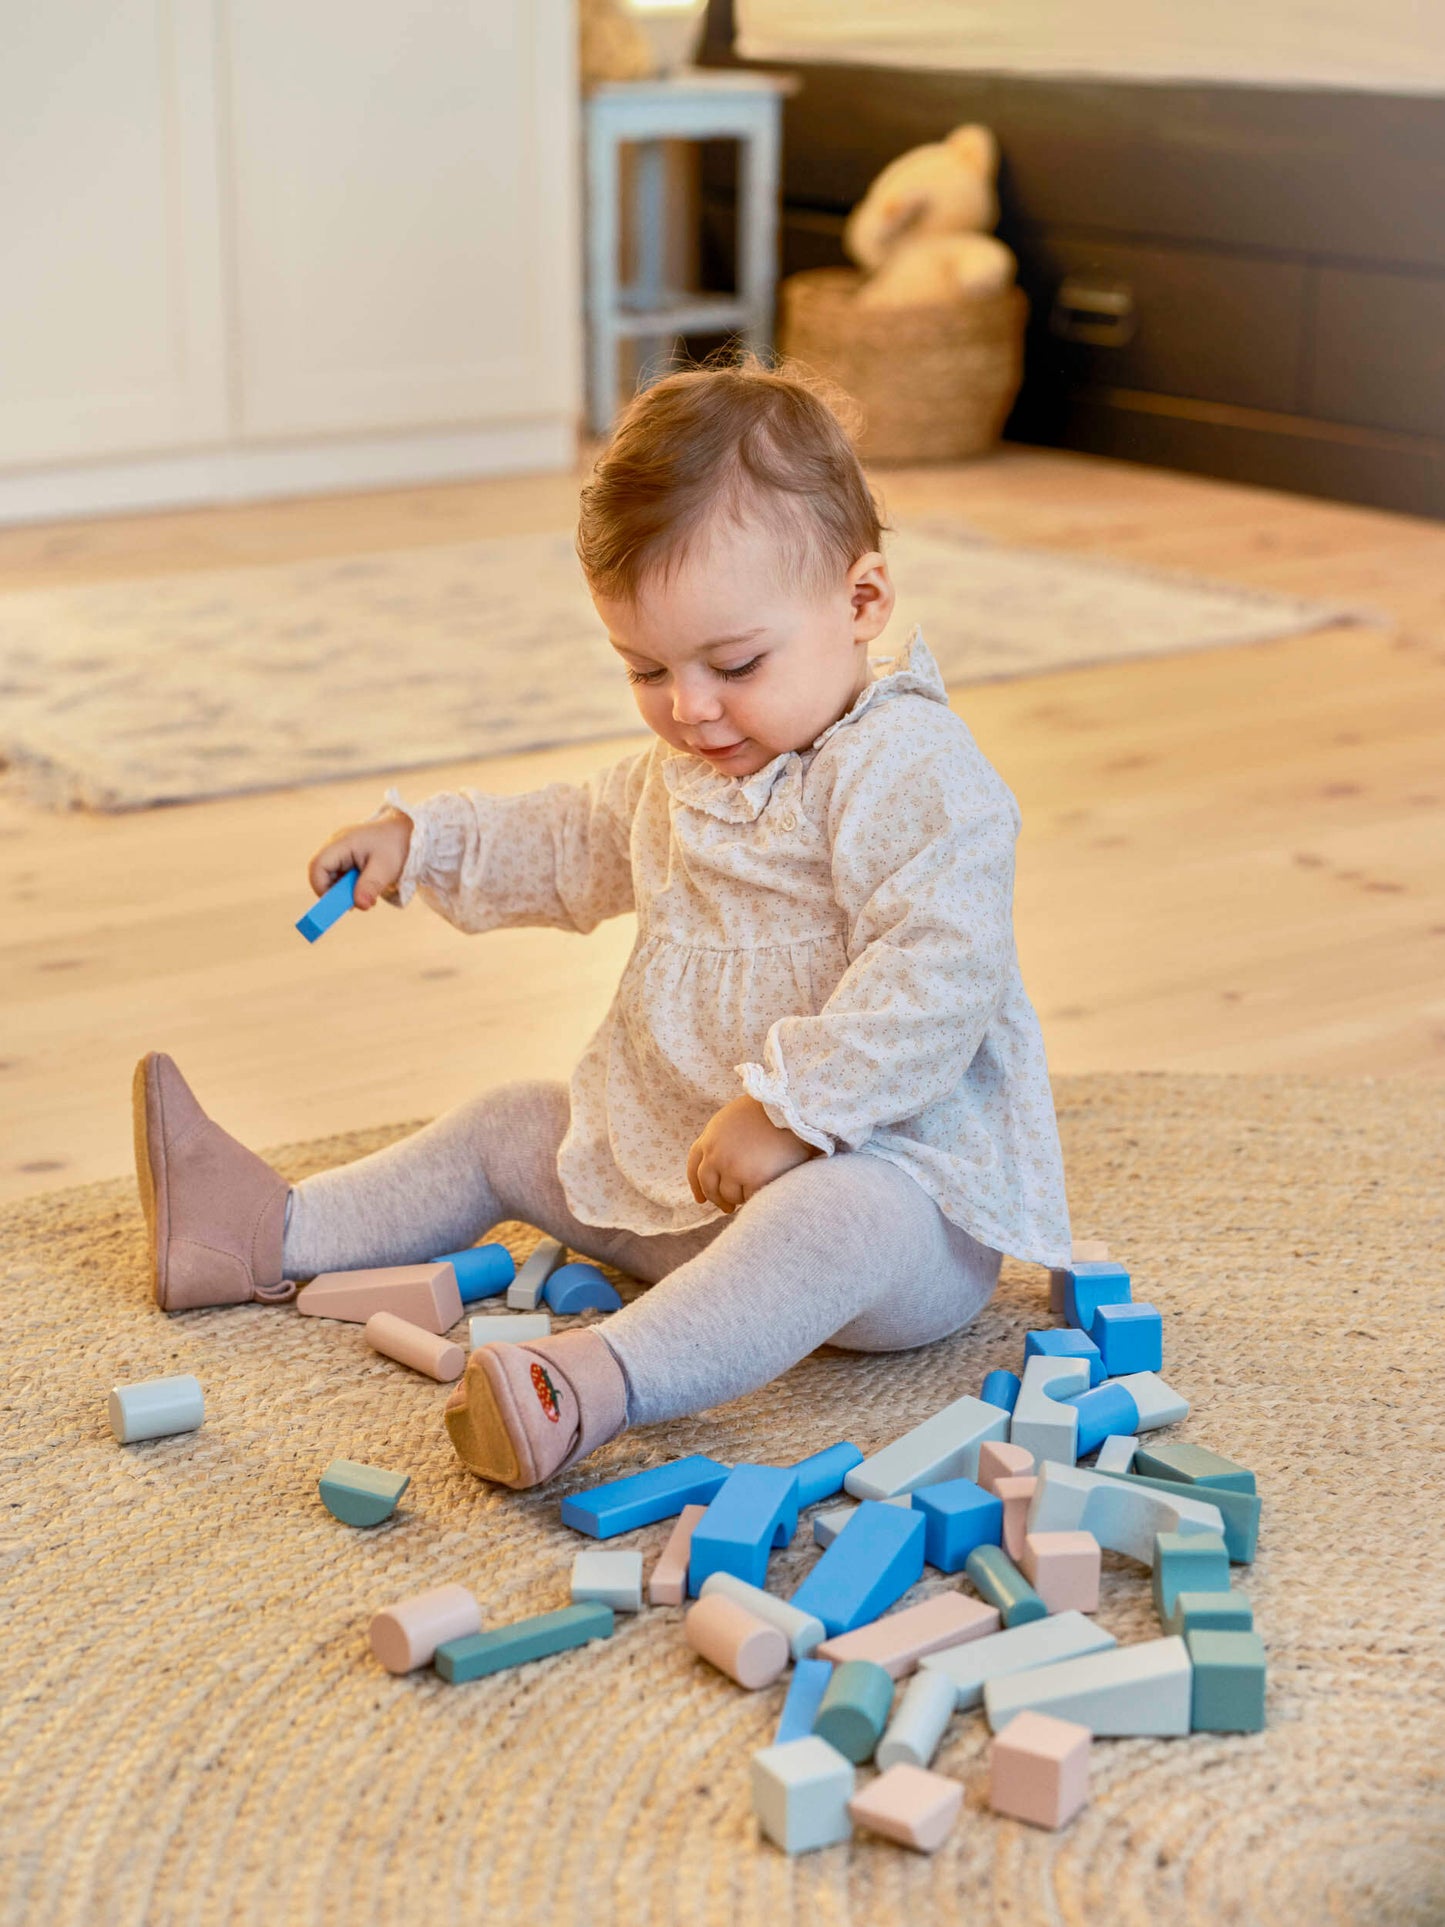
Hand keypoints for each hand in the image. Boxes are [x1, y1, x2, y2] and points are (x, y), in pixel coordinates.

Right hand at [308, 809, 412, 910]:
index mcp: (341, 843)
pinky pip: (340, 876)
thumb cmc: (396, 846)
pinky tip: (368, 887)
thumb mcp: (385, 868)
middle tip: (356, 903)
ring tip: (368, 894)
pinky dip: (351, 886)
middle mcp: (336, 845)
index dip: (322, 887)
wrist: (407, 833)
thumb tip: (359, 905)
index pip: (318, 866)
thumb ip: (370, 886)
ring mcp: (340, 851)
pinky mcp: (346, 858)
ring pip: (331, 877)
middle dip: (336, 892)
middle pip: (321, 874)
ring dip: (346, 891)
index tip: (340, 904)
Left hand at [687, 1095, 819, 1214]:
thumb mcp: (735, 1116)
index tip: (701, 1199)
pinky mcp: (755, 1179)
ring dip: (739, 1199)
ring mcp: (734, 1168)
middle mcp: (717, 1154)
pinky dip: (757, 1198)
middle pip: (709, 1186)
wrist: (792, 1107)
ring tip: (751, 1196)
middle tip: (727, 1208)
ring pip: (729, 1196)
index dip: (696, 1185)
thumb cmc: (769, 1110)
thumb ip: (724, 1138)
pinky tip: (764, 1194)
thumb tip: (721, 1164)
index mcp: (711, 1137)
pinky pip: (751, 1198)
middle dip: (717, 1199)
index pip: (694, 1166)